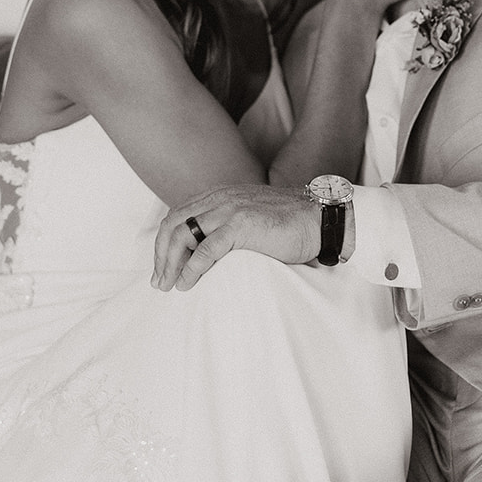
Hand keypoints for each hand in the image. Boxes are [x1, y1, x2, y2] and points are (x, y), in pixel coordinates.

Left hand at [152, 186, 321, 291]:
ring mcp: (230, 209)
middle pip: (174, 224)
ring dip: (171, 263)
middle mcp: (220, 198)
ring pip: (183, 235)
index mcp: (220, 195)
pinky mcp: (241, 225)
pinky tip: (186, 283)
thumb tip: (206, 255)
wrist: (322, 220)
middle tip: (159, 281)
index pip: (178, 215)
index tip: (162, 267)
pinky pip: (205, 250)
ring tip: (169, 285)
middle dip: (161, 254)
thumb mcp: (251, 220)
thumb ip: (228, 228)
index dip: (163, 242)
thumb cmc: (291, 226)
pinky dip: (191, 268)